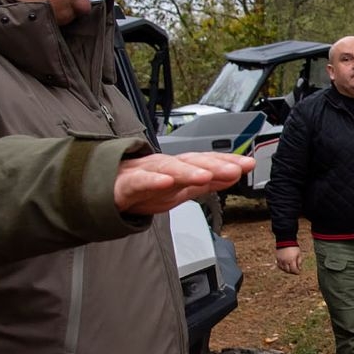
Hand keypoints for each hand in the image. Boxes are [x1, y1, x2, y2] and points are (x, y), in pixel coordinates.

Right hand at [114, 152, 253, 215]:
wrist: (105, 192)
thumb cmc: (143, 188)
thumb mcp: (180, 189)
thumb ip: (207, 183)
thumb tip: (234, 175)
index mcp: (180, 167)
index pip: (207, 161)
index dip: (227, 161)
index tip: (249, 164)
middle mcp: (165, 165)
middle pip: (191, 162)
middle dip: (215, 165)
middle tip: (235, 169)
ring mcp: (146, 172)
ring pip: (168, 168)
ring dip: (188, 171)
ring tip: (206, 176)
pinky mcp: (126, 184)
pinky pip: (140, 181)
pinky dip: (153, 180)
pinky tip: (167, 182)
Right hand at [275, 246, 303, 274]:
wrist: (285, 241)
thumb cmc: (294, 247)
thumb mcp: (299, 254)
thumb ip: (299, 262)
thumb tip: (299, 268)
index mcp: (291, 260)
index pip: (294, 270)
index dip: (296, 272)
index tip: (299, 272)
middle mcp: (285, 261)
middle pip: (288, 270)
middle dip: (292, 272)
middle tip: (295, 271)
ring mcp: (281, 260)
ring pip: (283, 269)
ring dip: (287, 270)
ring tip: (290, 269)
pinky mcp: (277, 258)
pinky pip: (279, 266)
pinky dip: (282, 267)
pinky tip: (285, 267)